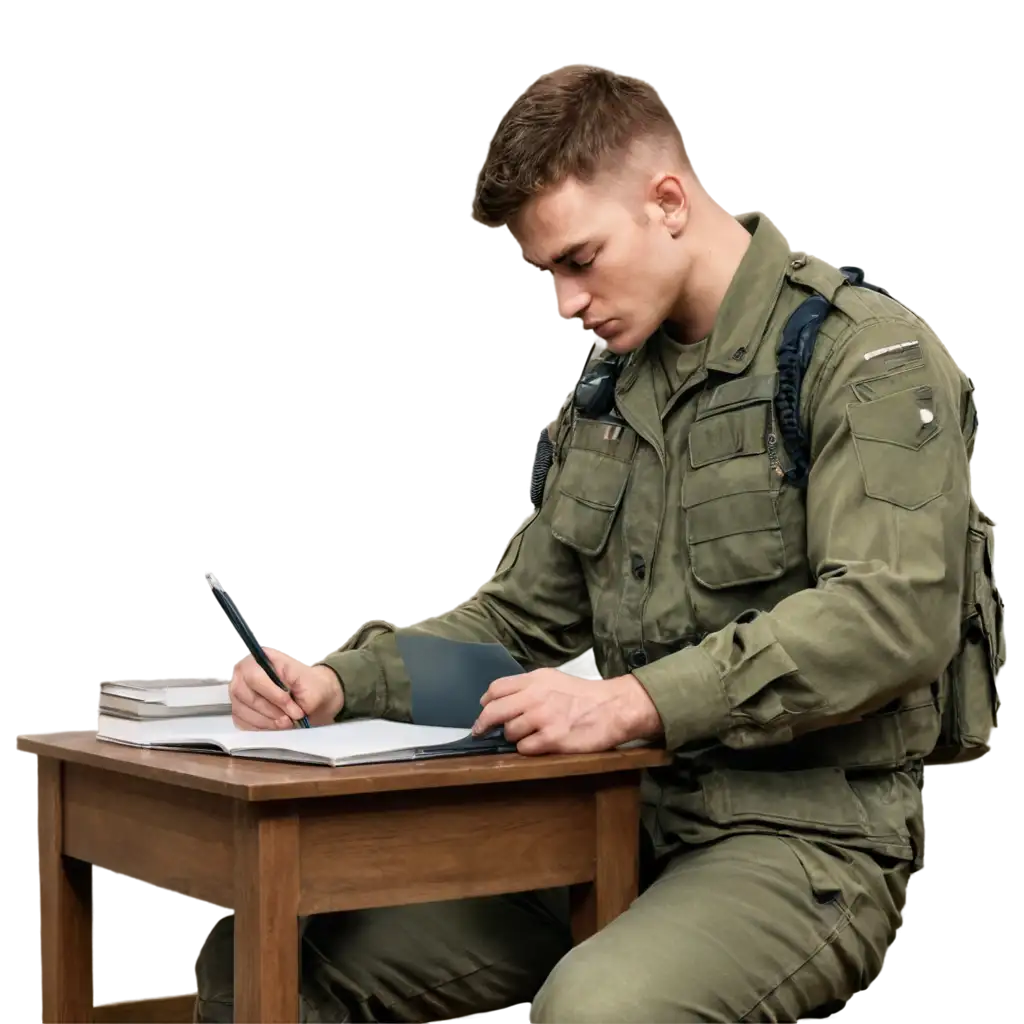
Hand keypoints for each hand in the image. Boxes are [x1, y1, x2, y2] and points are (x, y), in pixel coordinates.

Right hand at [228, 648, 342, 729]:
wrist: (311, 698)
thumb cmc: (309, 687)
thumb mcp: (310, 684)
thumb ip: (298, 689)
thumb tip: (287, 702)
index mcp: (262, 658)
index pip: (254, 676)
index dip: (273, 695)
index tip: (294, 710)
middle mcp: (243, 672)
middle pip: (245, 695)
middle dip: (270, 711)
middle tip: (290, 719)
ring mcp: (237, 691)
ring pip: (241, 710)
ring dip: (266, 721)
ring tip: (286, 723)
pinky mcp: (238, 709)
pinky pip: (241, 722)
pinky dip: (260, 727)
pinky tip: (276, 726)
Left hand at [471, 668, 662, 754]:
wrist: (613, 707)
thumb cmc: (582, 695)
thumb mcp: (553, 679)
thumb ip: (527, 687)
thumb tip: (499, 699)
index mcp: (535, 680)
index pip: (496, 689)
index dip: (486, 702)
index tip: (483, 711)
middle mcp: (536, 696)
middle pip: (494, 711)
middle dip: (483, 724)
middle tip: (480, 732)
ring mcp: (543, 718)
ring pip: (509, 732)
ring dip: (513, 737)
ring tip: (527, 736)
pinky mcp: (553, 739)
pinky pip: (524, 748)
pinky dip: (527, 749)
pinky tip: (538, 745)